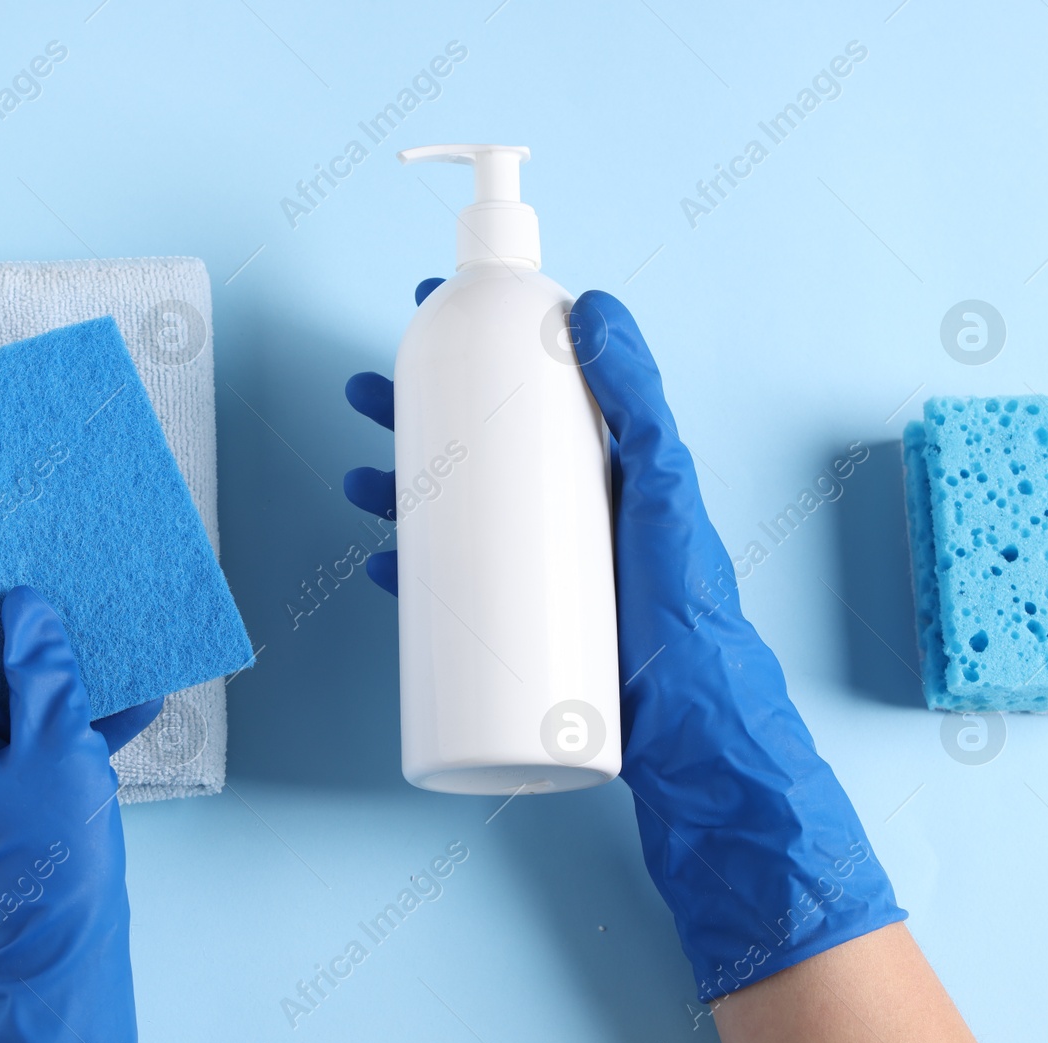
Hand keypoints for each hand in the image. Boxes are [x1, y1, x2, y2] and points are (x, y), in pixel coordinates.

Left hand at [0, 554, 161, 1042]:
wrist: (62, 954)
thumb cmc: (47, 861)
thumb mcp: (54, 747)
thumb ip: (41, 671)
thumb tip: (24, 608)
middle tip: (29, 565)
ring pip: (7, 700)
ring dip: (48, 666)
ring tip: (89, 622)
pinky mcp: (15, 800)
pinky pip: (39, 740)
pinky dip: (76, 720)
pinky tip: (133, 700)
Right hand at [344, 285, 903, 1002]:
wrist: (686, 730)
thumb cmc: (686, 606)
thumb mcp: (663, 487)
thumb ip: (637, 399)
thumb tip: (596, 306)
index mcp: (603, 465)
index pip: (531, 386)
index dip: (477, 345)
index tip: (432, 311)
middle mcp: (567, 509)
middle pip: (478, 445)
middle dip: (415, 416)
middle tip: (367, 395)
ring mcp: (540, 567)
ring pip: (454, 512)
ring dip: (400, 489)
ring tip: (361, 479)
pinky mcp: (519, 624)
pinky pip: (451, 589)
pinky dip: (414, 572)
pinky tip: (383, 563)